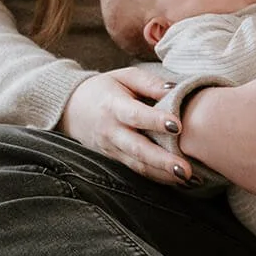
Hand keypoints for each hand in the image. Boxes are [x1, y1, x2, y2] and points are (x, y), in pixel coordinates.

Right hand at [60, 68, 189, 184]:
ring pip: (137, 165)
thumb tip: (175, 90)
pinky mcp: (114, 160)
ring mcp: (111, 149)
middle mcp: (111, 131)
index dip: (155, 121)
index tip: (177, 126)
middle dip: (162, 160)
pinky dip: (155, 176)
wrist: (71, 108)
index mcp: (113, 106)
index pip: (135, 115)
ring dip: (161, 174)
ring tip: (184, 178)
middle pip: (137, 148)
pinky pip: (135, 170)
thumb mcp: (124, 76)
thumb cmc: (104, 89)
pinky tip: (174, 180)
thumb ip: (149, 83)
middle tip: (185, 168)